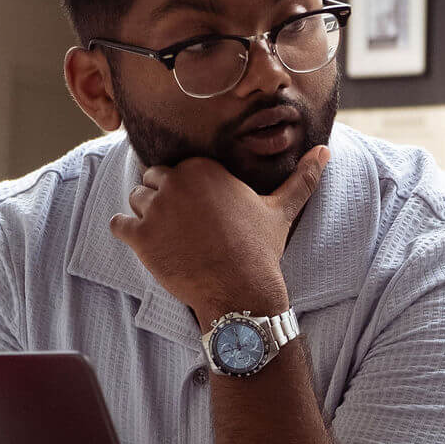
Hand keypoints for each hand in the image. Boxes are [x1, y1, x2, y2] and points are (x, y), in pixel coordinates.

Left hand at [109, 147, 329, 322]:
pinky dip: (125, 232)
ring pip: (135, 200)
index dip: (185, 189)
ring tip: (168, 237)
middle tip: (181, 226)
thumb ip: (302, 177)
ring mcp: (155, 209)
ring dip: (145, 216)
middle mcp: (176, 182)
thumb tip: (326, 151)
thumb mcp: (281, 209)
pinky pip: (118, 224)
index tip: (198, 211)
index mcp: (204, 168)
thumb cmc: (260, 249)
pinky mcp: (140, 237)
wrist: (241, 291)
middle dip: (162, 199)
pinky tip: (144, 242)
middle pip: (153, 180)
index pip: (177, 168)